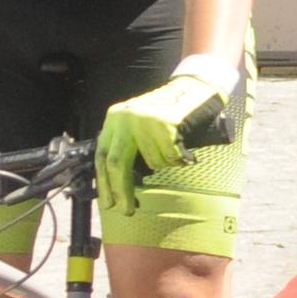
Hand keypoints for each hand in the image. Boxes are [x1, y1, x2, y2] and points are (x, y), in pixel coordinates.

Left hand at [99, 56, 245, 214]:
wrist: (194, 88)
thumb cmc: (168, 113)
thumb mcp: (138, 126)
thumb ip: (126, 146)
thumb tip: (119, 185)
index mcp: (114, 119)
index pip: (102, 156)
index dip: (105, 183)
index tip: (110, 203)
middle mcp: (125, 118)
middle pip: (116, 164)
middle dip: (122, 191)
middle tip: (127, 209)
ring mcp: (145, 120)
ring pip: (151, 162)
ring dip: (165, 164)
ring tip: (173, 151)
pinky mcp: (165, 124)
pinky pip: (170, 157)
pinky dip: (179, 159)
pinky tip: (183, 148)